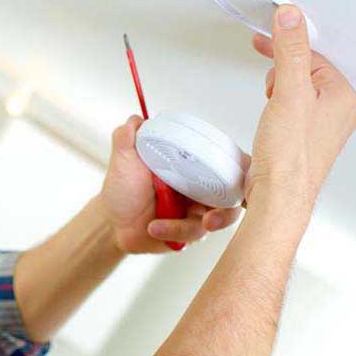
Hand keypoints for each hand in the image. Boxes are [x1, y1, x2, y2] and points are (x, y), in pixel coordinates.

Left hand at [98, 115, 240, 253]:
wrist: (112, 222)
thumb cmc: (122, 189)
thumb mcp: (122, 161)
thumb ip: (126, 138)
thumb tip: (135, 120)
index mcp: (193, 165)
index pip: (228, 162)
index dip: (243, 169)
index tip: (240, 176)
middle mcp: (202, 187)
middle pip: (233, 197)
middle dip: (226, 211)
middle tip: (209, 219)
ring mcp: (198, 211)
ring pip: (214, 220)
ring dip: (187, 226)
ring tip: (156, 225)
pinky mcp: (191, 232)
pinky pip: (194, 235)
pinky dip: (174, 231)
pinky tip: (153, 227)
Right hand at [246, 5, 355, 208]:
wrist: (278, 195)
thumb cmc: (290, 155)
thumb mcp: (287, 92)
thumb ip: (290, 51)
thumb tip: (291, 18)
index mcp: (342, 96)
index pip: (312, 55)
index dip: (286, 46)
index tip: (265, 38)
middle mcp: (337, 111)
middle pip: (304, 71)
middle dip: (280, 74)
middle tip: (271, 89)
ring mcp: (321, 127)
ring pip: (296, 91)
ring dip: (277, 93)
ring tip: (270, 109)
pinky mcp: (304, 139)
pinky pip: (292, 110)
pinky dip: (276, 109)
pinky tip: (270, 122)